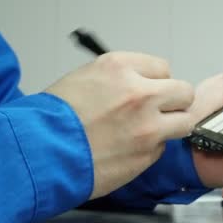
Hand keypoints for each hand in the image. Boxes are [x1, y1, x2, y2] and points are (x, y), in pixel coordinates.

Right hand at [46, 52, 194, 198]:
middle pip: (184, 93)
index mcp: (121, 68)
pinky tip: (128, 150)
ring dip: (171, 126)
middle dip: (175, 101)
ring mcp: (148, 126)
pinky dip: (150, 150)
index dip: (157, 82)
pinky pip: (162, 148)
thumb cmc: (51, 118)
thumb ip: (120, 79)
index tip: (152, 89)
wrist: (38, 152)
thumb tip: (141, 86)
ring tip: (150, 132)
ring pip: (184, 122)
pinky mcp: (147, 155)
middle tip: (162, 110)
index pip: (163, 68)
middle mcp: (140, 94)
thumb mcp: (84, 78)